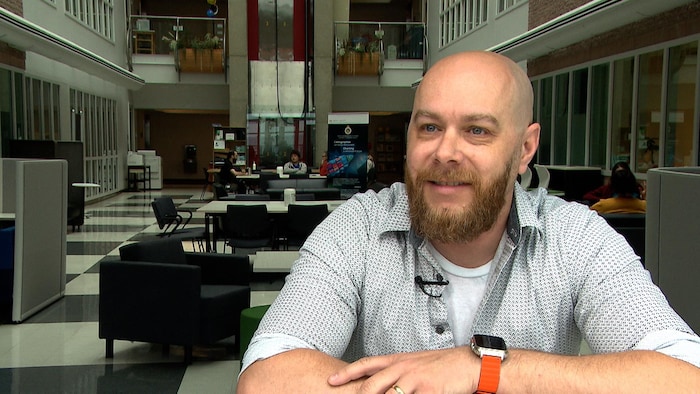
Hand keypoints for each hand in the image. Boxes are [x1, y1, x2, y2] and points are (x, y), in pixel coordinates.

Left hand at [327, 347, 478, 392]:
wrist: (467, 364)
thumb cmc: (441, 366)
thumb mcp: (414, 363)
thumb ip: (397, 370)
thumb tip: (380, 380)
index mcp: (398, 360)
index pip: (366, 364)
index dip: (347, 372)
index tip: (331, 380)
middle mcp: (403, 367)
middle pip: (372, 385)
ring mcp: (415, 379)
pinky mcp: (428, 391)